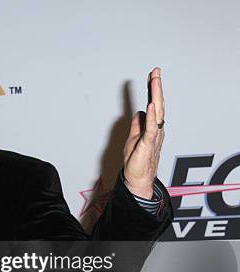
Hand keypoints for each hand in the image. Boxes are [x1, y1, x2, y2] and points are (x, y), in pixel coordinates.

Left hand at [123, 67, 164, 198]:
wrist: (138, 179)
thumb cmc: (136, 161)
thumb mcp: (134, 138)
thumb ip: (137, 125)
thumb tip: (139, 113)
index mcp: (151, 127)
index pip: (153, 104)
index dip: (152, 90)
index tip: (152, 75)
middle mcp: (155, 129)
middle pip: (157, 104)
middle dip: (156, 87)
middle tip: (156, 72)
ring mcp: (153, 136)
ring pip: (157, 112)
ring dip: (156, 96)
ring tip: (155, 81)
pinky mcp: (148, 144)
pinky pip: (151, 128)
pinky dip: (151, 116)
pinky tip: (151, 105)